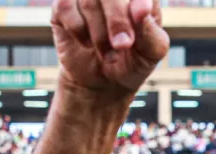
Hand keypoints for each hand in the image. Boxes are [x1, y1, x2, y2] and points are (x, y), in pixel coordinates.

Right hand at [51, 0, 168, 96]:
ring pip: (88, 0)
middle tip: (122, 45)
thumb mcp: (150, 53)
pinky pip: (65, 6)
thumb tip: (142, 10)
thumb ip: (151, 32)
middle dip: (117, 19)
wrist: (104, 83)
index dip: (138, 0)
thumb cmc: (132, 62)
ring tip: (110, 55)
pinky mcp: (63, 5)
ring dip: (100, 34)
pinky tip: (87, 43)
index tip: (142, 13)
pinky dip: (78, 28)